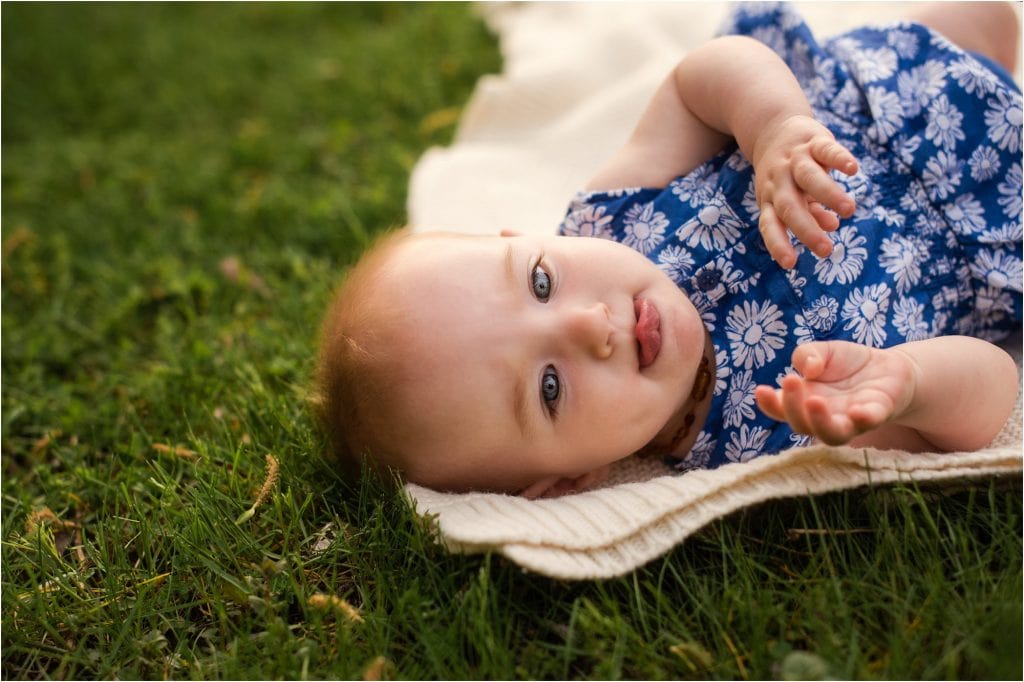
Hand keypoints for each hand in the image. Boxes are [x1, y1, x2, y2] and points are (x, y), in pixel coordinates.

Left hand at [751, 115, 858, 268]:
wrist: (773, 127)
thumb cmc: (786, 174)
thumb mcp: (792, 196)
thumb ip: (810, 214)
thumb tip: (830, 228)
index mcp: (769, 199)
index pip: (769, 225)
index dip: (778, 244)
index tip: (790, 264)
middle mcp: (778, 181)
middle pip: (789, 206)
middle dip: (806, 230)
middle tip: (826, 250)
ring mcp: (795, 159)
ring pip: (808, 177)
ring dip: (827, 195)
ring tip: (849, 211)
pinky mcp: (813, 140)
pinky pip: (825, 149)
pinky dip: (838, 159)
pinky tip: (853, 170)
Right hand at [754, 341, 916, 445]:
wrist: (888, 366)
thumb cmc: (848, 363)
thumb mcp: (823, 351)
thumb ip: (807, 354)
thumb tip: (806, 369)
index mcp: (804, 401)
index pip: (781, 410)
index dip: (769, 404)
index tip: (761, 389)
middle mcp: (824, 416)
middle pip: (802, 426)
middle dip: (793, 407)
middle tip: (791, 381)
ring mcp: (850, 420)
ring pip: (832, 436)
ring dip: (821, 422)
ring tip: (815, 402)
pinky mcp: (878, 414)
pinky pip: (869, 423)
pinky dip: (862, 420)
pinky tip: (857, 411)